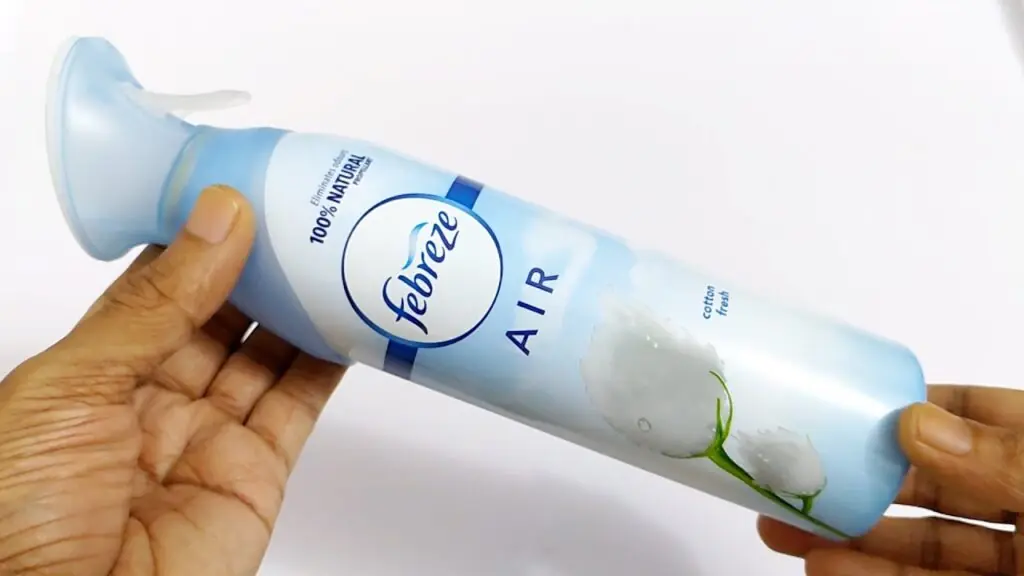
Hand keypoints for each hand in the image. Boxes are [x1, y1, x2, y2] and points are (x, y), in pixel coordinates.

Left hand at [0, 186, 345, 575]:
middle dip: (257, 264)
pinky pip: (299, 404)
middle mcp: (153, 402)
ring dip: (299, 304)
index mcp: (94, 376)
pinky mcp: (258, 474)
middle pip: (219, 315)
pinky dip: (330, 361)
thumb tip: (215, 220)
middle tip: (298, 213)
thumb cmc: (23, 517)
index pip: (156, 288)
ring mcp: (209, 438)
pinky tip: (347, 318)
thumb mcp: (71, 387)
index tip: (238, 190)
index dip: (196, 238)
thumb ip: (152, 305)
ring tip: (332, 249)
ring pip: (266, 353)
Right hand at [758, 385, 1023, 574]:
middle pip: (937, 483)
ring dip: (852, 534)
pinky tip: (825, 566)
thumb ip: (1002, 459)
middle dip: (862, 475)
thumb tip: (915, 421)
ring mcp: (1011, 562)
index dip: (921, 406)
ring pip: (921, 543)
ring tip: (786, 526)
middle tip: (800, 467)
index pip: (984, 418)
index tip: (853, 401)